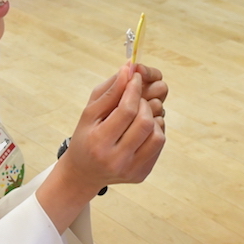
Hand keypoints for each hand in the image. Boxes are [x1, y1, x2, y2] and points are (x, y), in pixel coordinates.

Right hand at [38, 65, 165, 229]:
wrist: (84, 173)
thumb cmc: (85, 138)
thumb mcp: (89, 113)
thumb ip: (109, 92)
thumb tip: (128, 70)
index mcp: (99, 142)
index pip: (126, 110)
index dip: (134, 89)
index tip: (136, 77)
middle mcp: (116, 159)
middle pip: (145, 122)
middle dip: (144, 102)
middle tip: (137, 97)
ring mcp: (131, 169)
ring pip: (157, 135)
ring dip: (152, 117)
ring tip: (139, 114)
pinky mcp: (142, 174)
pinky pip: (159, 145)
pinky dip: (155, 130)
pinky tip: (141, 128)